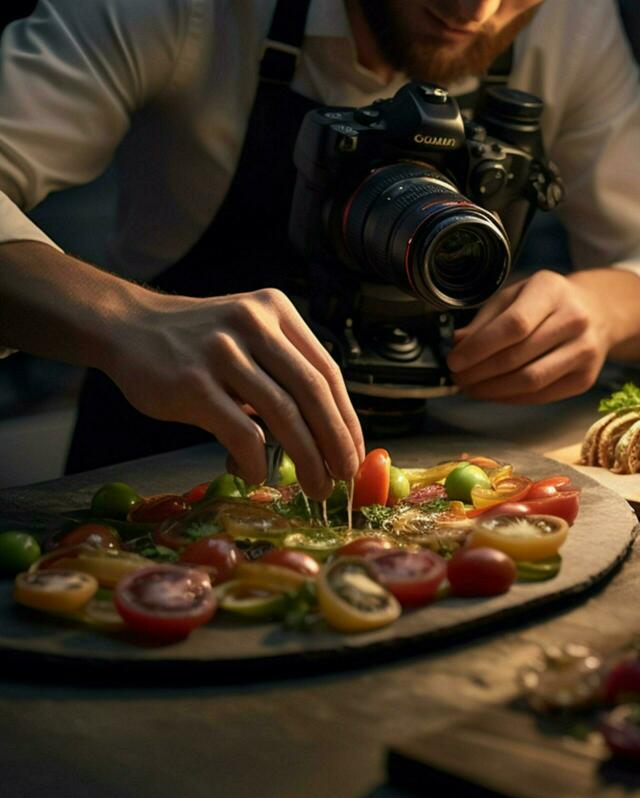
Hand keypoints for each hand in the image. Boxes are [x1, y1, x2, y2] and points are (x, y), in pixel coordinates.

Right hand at [106, 287, 363, 496]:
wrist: (126, 326)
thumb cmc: (197, 342)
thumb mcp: (249, 336)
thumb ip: (283, 372)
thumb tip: (325, 436)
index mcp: (276, 311)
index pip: (327, 372)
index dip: (347, 419)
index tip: (356, 454)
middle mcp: (253, 324)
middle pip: (313, 393)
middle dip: (336, 443)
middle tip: (344, 477)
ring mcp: (221, 352)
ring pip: (283, 414)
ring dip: (307, 459)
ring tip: (316, 486)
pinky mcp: (192, 383)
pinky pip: (241, 431)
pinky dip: (257, 460)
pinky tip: (258, 475)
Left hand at [446, 270, 609, 402]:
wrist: (597, 312)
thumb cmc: (547, 302)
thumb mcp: (515, 295)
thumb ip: (485, 320)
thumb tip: (456, 345)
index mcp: (552, 291)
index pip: (513, 325)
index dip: (479, 347)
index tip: (455, 360)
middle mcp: (574, 320)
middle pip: (519, 356)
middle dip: (479, 372)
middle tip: (457, 378)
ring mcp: (584, 351)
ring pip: (530, 381)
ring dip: (493, 390)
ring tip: (471, 388)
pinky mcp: (585, 378)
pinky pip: (541, 395)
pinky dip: (511, 398)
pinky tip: (493, 393)